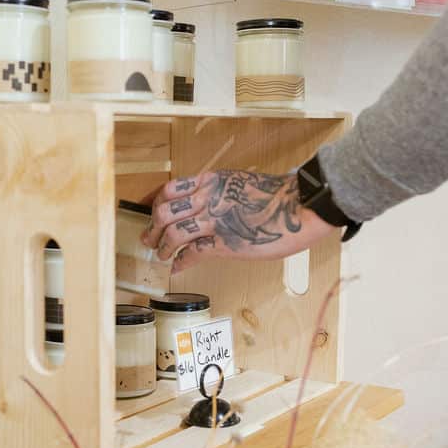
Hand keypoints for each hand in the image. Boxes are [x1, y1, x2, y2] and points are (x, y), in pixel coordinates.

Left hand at [140, 169, 338, 272]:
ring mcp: (214, 220)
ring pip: (173, 233)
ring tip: (162, 255)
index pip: (170, 189)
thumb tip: (206, 205)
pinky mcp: (224, 242)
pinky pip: (192, 253)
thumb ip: (219, 193)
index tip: (150, 213)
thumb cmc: (276, 196)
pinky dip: (181, 261)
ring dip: (163, 247)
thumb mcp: (240, 185)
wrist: (299, 205)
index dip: (155, 204)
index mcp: (211, 181)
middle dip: (152, 227)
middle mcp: (207, 197)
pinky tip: (178, 266)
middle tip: (148, 238)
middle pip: (164, 211)